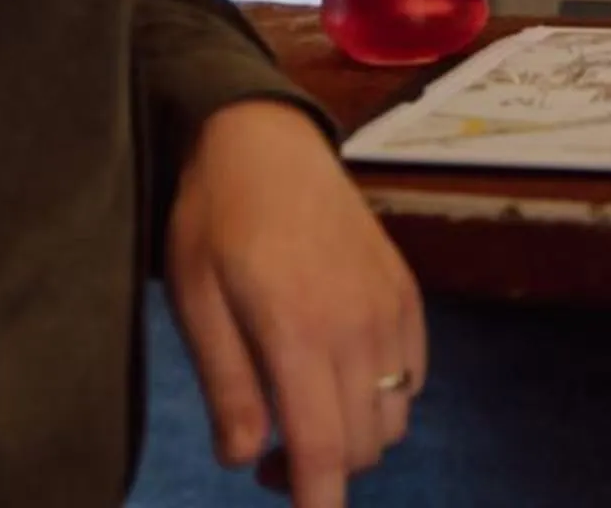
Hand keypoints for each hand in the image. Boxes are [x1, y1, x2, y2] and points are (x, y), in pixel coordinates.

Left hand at [164, 99, 426, 507]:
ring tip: (304, 415)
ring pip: (393, 417)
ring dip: (353, 438)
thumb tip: (244, 459)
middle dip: (321, 473)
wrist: (266, 138)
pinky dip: (383, 398)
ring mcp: (390, 306)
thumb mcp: (196, 300)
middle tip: (267, 458)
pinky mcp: (406, 291)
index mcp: (297, 331)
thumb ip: (226, 385)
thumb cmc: (214, 218)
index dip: (319, 503)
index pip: (324, 447)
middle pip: (363, 445)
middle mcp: (358, 325)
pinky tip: (338, 375)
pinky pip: (413, 376)